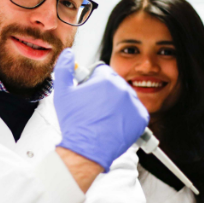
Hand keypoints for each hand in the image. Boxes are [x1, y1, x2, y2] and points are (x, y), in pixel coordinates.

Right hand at [53, 49, 148, 170]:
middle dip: (104, 91)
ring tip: (103, 117)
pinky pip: (135, 111)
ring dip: (116, 103)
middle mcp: (123, 89)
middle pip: (113, 83)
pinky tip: (114, 123)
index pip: (101, 71)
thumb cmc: (74, 122)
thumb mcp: (62, 92)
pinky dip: (127, 116)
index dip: (92, 81)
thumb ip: (64, 68)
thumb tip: (68, 53)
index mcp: (106, 79)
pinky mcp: (141, 118)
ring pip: (124, 96)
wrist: (86, 149)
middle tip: (93, 107)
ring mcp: (134, 104)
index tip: (87, 93)